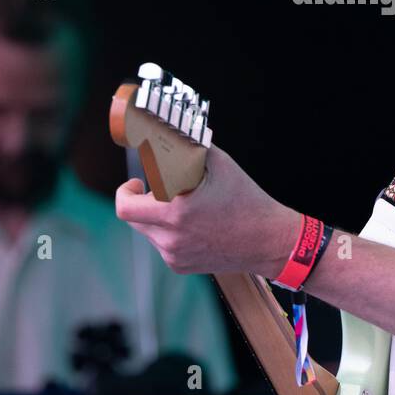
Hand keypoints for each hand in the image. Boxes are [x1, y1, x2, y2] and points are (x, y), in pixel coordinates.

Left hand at [114, 143, 300, 278]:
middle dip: (141, 201)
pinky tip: (194, 225)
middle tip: (157, 190)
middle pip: (133, 219)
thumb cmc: (247, 201)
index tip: (137, 183)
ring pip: (148, 232)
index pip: (126, 207)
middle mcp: (171, 238)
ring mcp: (175, 255)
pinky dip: (170, 233)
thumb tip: (173, 129)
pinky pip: (163, 245)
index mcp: (175, 212)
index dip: (126, 192)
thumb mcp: (220, 164)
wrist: (269, 240)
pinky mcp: (181, 266)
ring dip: (157, 217)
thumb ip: (191, 146)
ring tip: (185, 206)